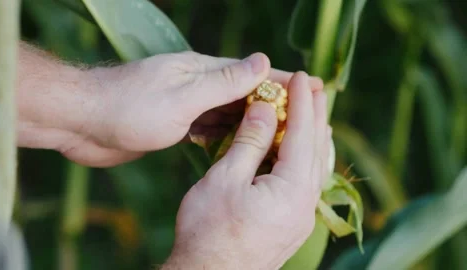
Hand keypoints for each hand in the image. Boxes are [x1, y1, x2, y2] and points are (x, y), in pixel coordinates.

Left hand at [59, 51, 322, 166]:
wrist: (82, 123)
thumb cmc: (129, 107)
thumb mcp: (182, 96)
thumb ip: (222, 83)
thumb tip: (262, 62)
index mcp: (201, 70)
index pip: (252, 73)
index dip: (282, 81)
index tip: (311, 88)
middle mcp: (196, 84)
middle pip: (242, 93)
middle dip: (271, 104)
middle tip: (302, 118)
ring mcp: (184, 104)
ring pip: (226, 112)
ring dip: (250, 121)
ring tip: (278, 134)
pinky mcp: (173, 123)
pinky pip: (208, 127)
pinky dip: (225, 134)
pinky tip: (237, 144)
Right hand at [162, 72, 331, 269]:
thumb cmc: (208, 230)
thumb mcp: (225, 179)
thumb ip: (250, 141)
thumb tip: (266, 108)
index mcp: (291, 191)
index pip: (302, 135)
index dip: (302, 102)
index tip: (303, 77)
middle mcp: (305, 204)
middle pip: (316, 149)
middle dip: (315, 114)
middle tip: (315, 86)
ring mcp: (300, 217)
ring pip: (314, 166)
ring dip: (312, 135)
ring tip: (313, 111)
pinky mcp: (291, 224)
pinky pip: (306, 181)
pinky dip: (304, 157)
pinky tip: (300, 150)